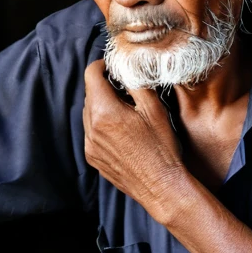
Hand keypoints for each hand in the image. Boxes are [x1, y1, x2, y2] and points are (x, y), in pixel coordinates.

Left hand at [83, 60, 184, 218]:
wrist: (161, 186)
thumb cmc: (162, 148)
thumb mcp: (153, 108)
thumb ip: (136, 82)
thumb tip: (126, 67)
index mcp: (105, 112)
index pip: (91, 75)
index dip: (102, 65)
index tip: (113, 67)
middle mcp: (91, 129)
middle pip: (90, 94)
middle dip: (105, 87)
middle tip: (125, 89)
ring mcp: (90, 146)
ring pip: (89, 114)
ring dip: (103, 107)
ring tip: (126, 112)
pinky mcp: (93, 158)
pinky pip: (91, 133)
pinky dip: (102, 126)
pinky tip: (123, 132)